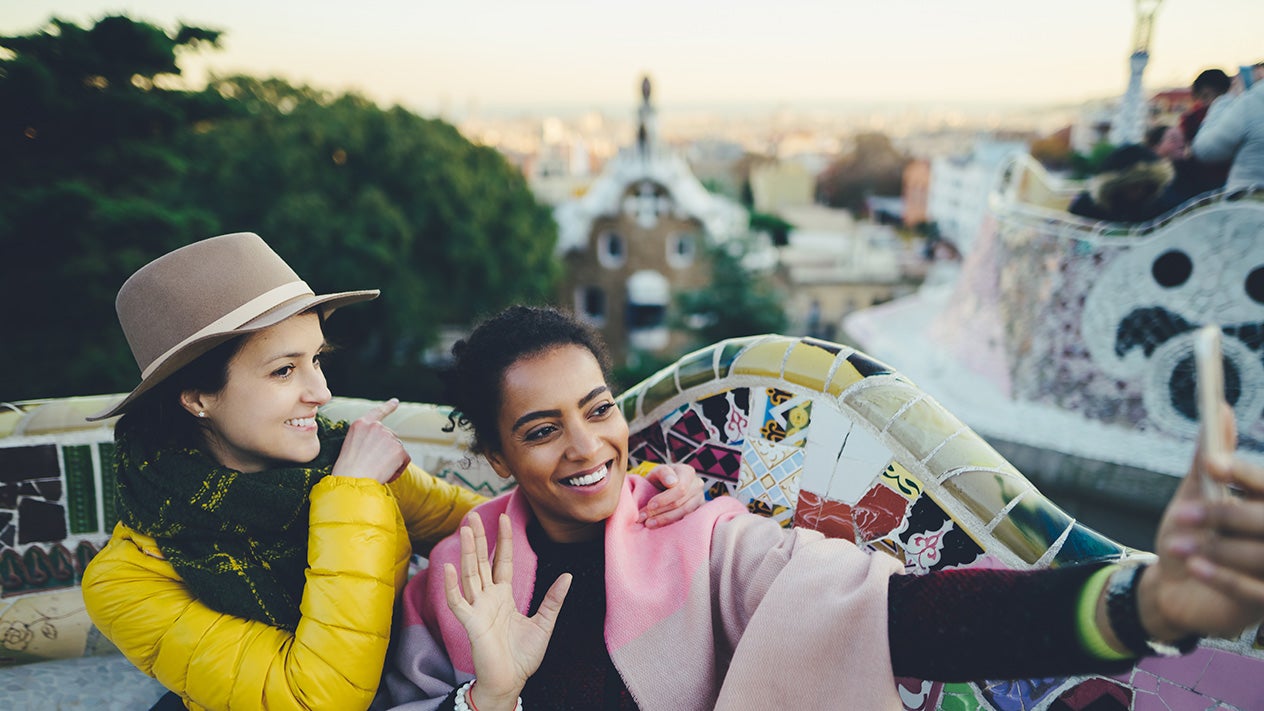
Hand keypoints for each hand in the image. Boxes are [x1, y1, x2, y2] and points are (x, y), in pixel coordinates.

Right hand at [329, 398, 410, 483]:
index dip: (388, 407)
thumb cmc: (348, 470)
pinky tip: (386, 473)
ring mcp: (388, 436)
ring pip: (397, 450)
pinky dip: (398, 468)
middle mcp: (376, 426)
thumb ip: (366, 439)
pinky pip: (404, 459)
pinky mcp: (398, 448)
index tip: (396, 402)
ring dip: (391, 461)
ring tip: (376, 470)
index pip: (378, 412)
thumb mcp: (351, 446)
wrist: (352, 480)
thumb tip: (382, 445)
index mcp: (360, 424)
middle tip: (373, 464)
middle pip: (391, 437)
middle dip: (387, 451)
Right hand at [444, 513, 570, 710]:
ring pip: (469, 575)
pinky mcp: (471, 624)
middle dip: (478, 538)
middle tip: (472, 514)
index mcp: (503, 596)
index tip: (505, 518)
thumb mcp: (544, 624)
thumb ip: (553, 600)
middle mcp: (488, 598)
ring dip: (467, 552)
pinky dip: (452, 586)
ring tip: (465, 530)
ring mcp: (478, 609)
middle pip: (481, 562)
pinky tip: (449, 568)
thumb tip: (568, 575)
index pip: (502, 561)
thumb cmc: (523, 656)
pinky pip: (458, 602)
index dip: (503, 540)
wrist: (511, 682)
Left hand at [638, 462, 706, 527]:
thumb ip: (663, 472)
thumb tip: (672, 482)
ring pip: (683, 513)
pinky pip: (686, 521)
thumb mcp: (657, 472)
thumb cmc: (659, 479)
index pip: (680, 489)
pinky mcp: (698, 511)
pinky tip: (658, 527)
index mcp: (687, 472)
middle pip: (681, 503)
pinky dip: (670, 524)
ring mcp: (699, 499)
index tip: (650, 506)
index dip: (664, 499)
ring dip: (664, 520)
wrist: (662, 488)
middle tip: (643, 517)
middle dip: (660, 511)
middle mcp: (697, 485)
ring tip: (648, 524)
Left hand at [1139, 403, 1263, 641]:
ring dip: (1216, 548)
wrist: (1174, 589)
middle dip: (1224, 514)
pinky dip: (1223, 577)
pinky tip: (1194, 567)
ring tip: (1174, 544)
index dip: (1242, 472)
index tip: (1211, 464)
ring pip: (1263, 554)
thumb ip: (1209, 458)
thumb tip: (1219, 407)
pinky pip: (1255, 591)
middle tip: (1181, 514)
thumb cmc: (1191, 535)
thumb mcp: (1195, 495)